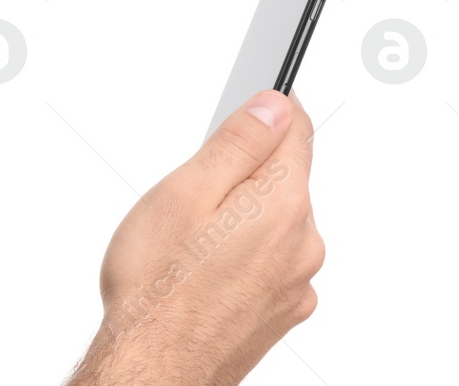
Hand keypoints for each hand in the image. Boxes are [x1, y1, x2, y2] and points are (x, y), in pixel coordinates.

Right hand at [67, 90, 323, 385]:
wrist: (155, 365)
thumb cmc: (158, 287)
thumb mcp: (185, 192)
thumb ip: (237, 144)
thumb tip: (274, 107)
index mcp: (282, 204)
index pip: (297, 132)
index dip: (271, 109)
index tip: (255, 100)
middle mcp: (303, 243)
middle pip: (283, 180)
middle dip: (243, 174)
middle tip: (190, 193)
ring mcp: (296, 283)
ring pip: (273, 224)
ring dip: (240, 219)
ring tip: (187, 241)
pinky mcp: (281, 311)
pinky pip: (268, 263)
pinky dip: (241, 257)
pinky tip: (200, 271)